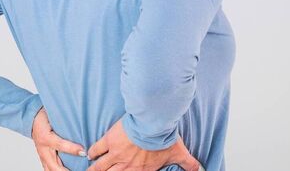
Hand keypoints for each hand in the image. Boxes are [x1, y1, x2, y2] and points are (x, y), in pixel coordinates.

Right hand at [31, 106, 86, 170]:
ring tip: (77, 170)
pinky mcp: (43, 160)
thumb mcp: (54, 117)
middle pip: (55, 166)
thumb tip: (80, 127)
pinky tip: (68, 170)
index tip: (84, 152)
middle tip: (82, 169)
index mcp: (45, 138)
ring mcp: (42, 156)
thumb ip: (66, 123)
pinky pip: (49, 170)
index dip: (72, 149)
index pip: (60, 145)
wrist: (32, 120)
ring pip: (52, 170)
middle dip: (68, 170)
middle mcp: (43, 149)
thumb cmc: (44, 118)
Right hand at [86, 117, 202, 170]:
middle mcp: (126, 166)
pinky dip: (93, 152)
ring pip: (100, 167)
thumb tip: (200, 168)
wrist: (153, 123)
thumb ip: (189, 163)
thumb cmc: (164, 138)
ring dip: (94, 170)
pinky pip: (98, 149)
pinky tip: (89, 153)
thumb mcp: (179, 153)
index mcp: (141, 170)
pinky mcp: (110, 141)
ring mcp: (116, 154)